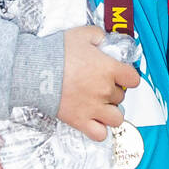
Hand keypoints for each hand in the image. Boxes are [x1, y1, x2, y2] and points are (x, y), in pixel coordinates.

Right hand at [58, 25, 139, 139]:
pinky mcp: (80, 120)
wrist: (34, 70)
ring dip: (111, 113)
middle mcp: (105, 90)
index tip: (120, 76)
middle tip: (99, 86)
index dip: (127, 77)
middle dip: (112, 91)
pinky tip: (94, 122)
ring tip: (101, 106)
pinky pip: (100, 134)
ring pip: (117, 118)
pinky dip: (99, 131)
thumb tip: (103, 39)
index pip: (133, 79)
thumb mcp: (81, 34)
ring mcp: (94, 108)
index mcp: (109, 69)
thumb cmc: (56, 52)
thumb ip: (98, 36)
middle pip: (121, 96)